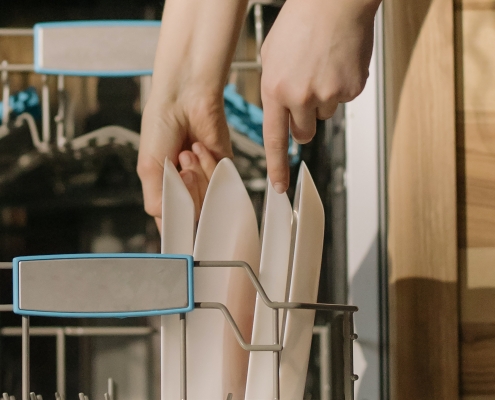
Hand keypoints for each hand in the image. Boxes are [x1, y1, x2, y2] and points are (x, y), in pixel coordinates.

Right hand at [138, 93, 230, 223]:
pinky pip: (221, 183)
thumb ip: (158, 202)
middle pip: (192, 215)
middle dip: (185, 189)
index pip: (173, 224)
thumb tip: (173, 227)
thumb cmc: (161, 126)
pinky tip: (199, 148)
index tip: (174, 216)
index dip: (176, 224)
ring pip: (208, 201)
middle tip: (178, 166)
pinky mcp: (224, 169)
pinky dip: (209, 165)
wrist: (185, 99)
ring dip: (196, 174)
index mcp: (164, 192)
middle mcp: (186, 190)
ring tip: (186, 152)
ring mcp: (206, 180)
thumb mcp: (149, 168)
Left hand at [260, 0, 380, 192]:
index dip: (277, 167)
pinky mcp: (352, 89)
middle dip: (303, 124)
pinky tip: (336, 64)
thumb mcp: (270, 55)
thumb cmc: (301, 21)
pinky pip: (344, 100)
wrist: (335, 1)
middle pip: (303, 134)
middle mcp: (301, 97)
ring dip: (322, 99)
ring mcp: (329, 94)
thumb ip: (272, 88)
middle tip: (305, 98)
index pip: (274, 139)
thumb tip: (278, 111)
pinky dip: (341, 87)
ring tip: (321, 68)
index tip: (279, 186)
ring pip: (324, 114)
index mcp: (275, 90)